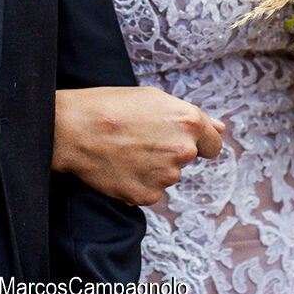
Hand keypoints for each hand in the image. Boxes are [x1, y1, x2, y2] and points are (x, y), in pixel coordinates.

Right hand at [53, 86, 225, 205]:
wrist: (73, 129)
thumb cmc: (110, 106)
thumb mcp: (153, 97)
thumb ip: (193, 116)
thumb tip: (220, 128)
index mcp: (188, 122)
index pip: (213, 145)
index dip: (197, 142)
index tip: (179, 140)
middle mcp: (183, 150)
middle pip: (186, 158)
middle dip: (168, 151)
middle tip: (138, 138)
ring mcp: (166, 176)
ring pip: (166, 175)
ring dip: (152, 167)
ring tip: (124, 150)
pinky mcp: (147, 196)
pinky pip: (149, 191)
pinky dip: (137, 182)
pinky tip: (119, 166)